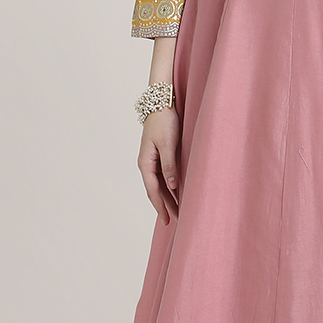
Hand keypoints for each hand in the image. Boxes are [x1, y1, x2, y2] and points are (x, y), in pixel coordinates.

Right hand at [138, 106, 180, 224]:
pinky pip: (162, 175)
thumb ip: (169, 166)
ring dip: (168, 197)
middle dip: (165, 206)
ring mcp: (151, 159)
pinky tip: (176, 191)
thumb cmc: (164, 121)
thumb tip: (172, 187)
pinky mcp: (158, 154)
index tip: (168, 220)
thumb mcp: (168, 144)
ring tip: (177, 210)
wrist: (160, 102)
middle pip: (155, 190)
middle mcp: (146, 163)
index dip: (161, 207)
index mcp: (145, 163)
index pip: (153, 191)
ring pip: (159, 183)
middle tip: (176, 221)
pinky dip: (168, 186)